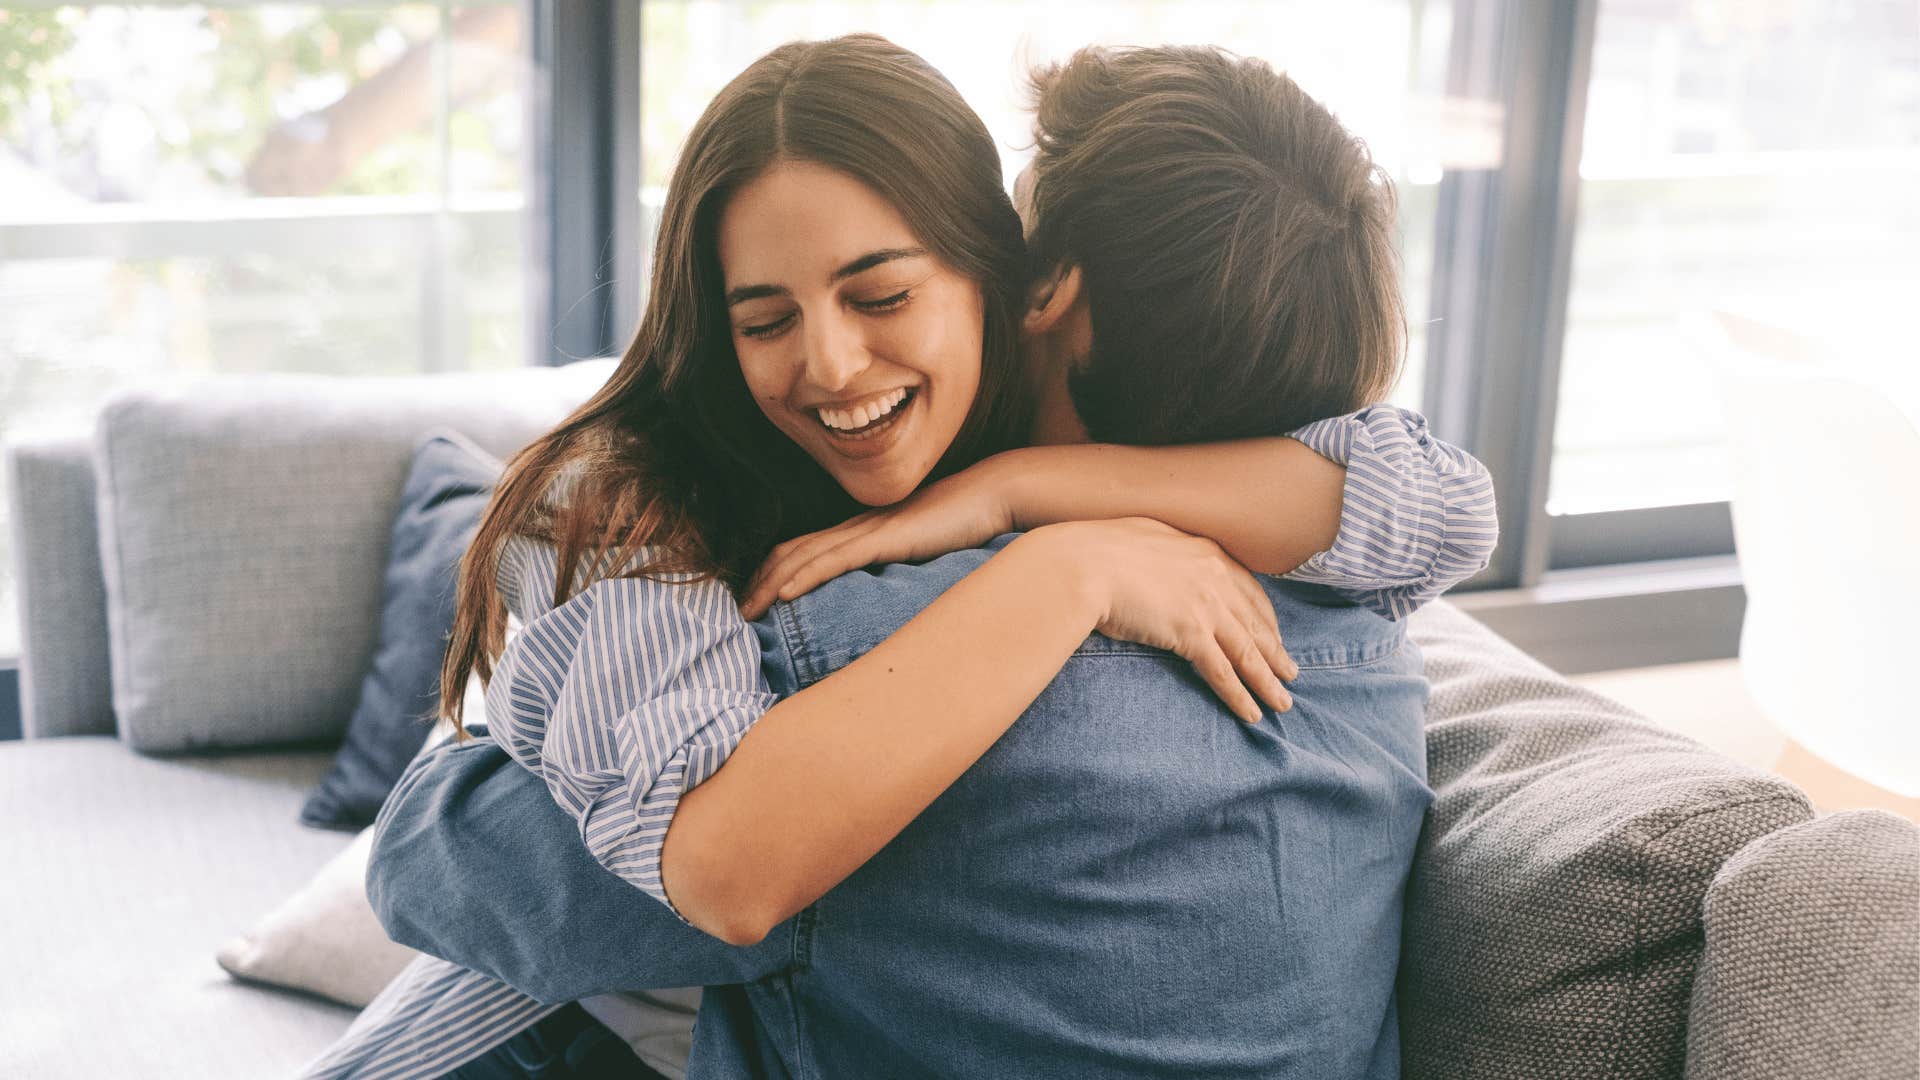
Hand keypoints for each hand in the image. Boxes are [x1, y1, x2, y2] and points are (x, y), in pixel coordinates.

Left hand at [742, 463, 1016, 619]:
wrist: (992, 495)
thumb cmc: (964, 524)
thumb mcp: (923, 551)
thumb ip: (901, 568)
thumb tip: (888, 601)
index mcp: (863, 531)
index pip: (804, 550)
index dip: (773, 574)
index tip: (755, 602)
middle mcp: (857, 528)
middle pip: (792, 553)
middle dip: (758, 582)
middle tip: (736, 614)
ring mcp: (868, 531)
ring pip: (804, 557)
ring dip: (769, 584)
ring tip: (746, 611)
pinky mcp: (884, 539)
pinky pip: (834, 559)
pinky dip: (805, 576)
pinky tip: (784, 594)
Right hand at [1043, 517, 1298, 722]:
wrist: (1080, 563)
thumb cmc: (1096, 549)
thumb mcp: (1141, 535)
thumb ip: (1164, 551)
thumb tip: (1158, 559)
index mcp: (1205, 552)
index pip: (1248, 590)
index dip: (1265, 618)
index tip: (1275, 637)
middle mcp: (1214, 577)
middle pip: (1255, 623)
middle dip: (1275, 653)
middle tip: (1291, 674)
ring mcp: (1205, 605)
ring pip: (1247, 651)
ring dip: (1268, 681)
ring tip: (1282, 703)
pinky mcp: (1190, 633)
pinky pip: (1223, 671)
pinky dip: (1239, 695)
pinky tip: (1252, 713)